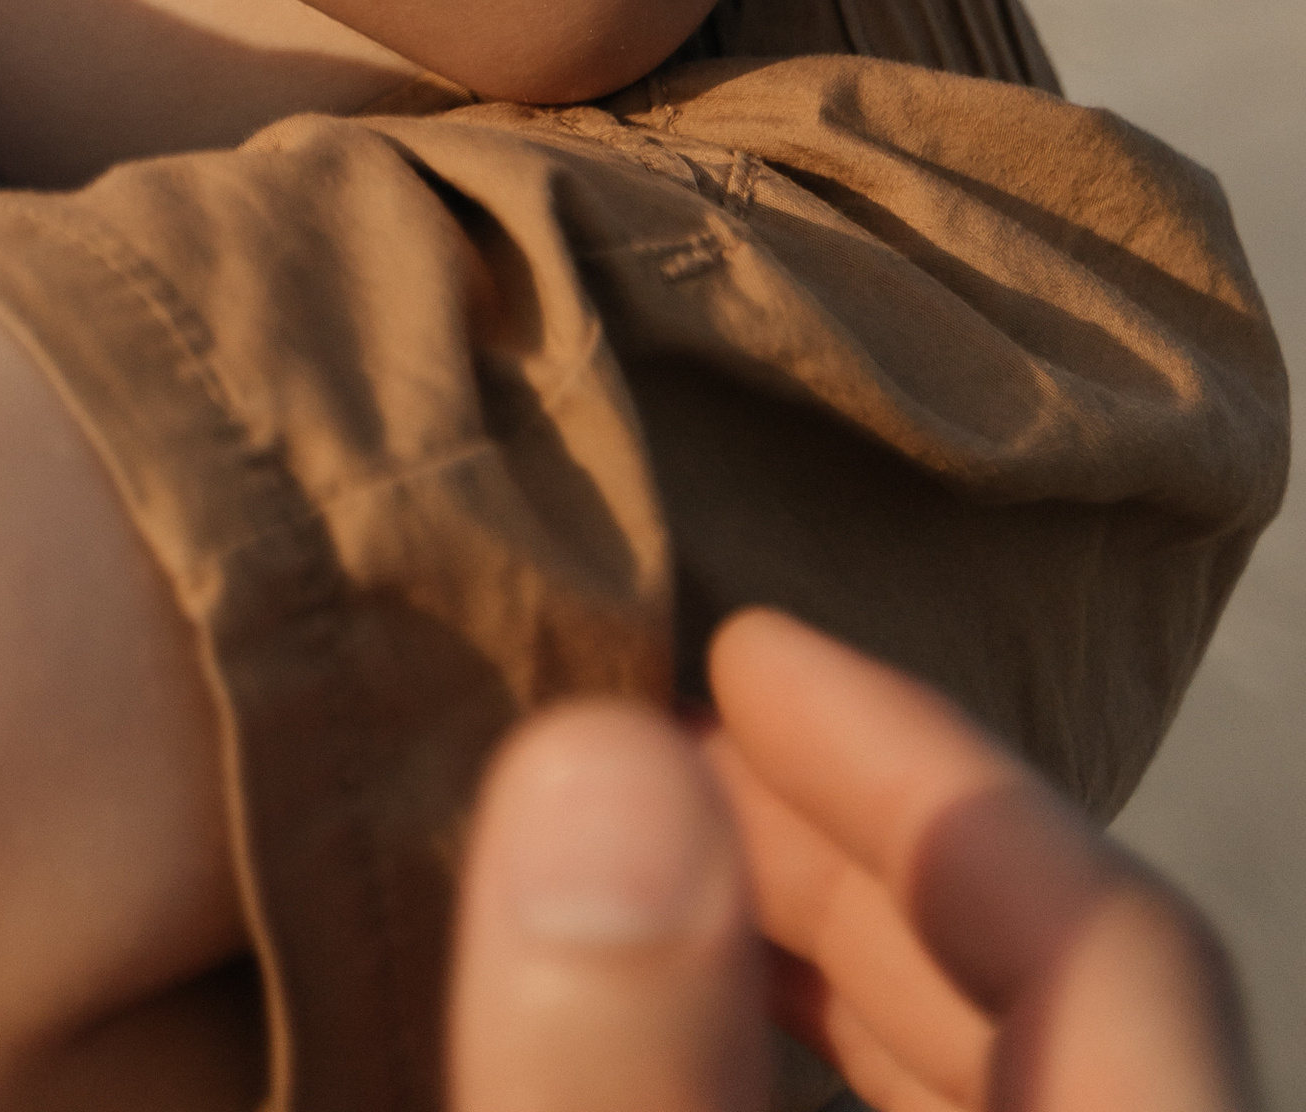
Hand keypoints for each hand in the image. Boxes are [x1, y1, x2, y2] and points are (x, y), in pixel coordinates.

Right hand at [448, 609, 1254, 1111]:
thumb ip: (621, 1080)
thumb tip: (602, 757)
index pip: (1112, 940)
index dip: (919, 767)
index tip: (742, 648)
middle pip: (1065, 1003)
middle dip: (856, 851)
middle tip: (650, 749)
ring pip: (1026, 1088)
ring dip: (845, 966)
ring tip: (660, 870)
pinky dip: (846, 1078)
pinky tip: (719, 1037)